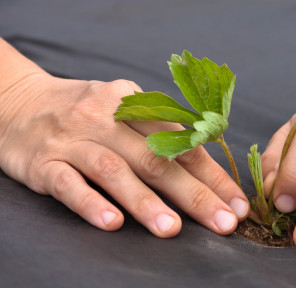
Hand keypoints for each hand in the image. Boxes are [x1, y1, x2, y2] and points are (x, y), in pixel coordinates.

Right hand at [0, 73, 248, 236]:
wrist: (18, 102)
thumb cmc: (87, 113)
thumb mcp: (125, 109)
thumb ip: (161, 133)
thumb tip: (210, 172)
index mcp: (134, 103)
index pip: (182, 143)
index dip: (213, 175)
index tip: (237, 204)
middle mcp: (106, 118)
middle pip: (156, 158)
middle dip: (194, 193)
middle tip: (222, 223)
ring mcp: (74, 139)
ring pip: (114, 171)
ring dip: (145, 202)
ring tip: (171, 230)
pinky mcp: (43, 162)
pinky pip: (68, 184)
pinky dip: (91, 203)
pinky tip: (112, 223)